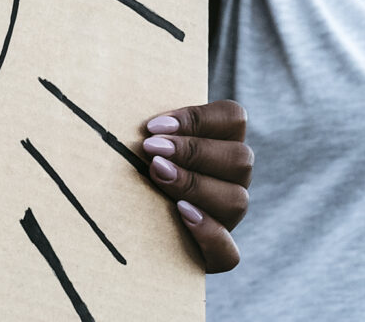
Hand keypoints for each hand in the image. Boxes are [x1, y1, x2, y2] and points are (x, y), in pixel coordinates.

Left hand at [140, 101, 249, 272]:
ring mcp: (228, 219)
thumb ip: (149, 130)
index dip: (198, 118)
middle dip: (194, 151)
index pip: (233, 118)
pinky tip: (182, 214)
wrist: (125, 231)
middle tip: (152, 150)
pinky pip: (229, 253)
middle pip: (240, 159)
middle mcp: (232, 181)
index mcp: (222, 144)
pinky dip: (209, 233)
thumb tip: (124, 110)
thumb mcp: (143, 145)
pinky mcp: (217, 256)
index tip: (154, 126)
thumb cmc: (131, 172)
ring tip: (159, 175)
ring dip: (196, 184)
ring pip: (237, 200)